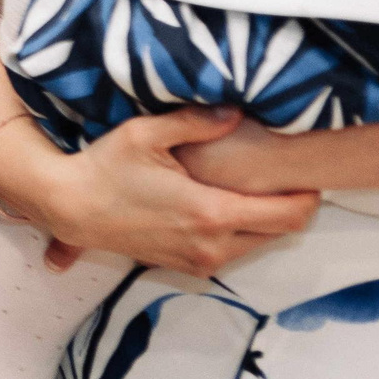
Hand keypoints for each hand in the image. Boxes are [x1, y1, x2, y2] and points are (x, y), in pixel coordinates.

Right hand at [0, 107, 319, 278]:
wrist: (70, 209)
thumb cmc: (105, 168)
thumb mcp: (146, 134)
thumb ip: (197, 122)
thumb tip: (236, 111)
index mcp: (211, 213)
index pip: (289, 215)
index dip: (307, 195)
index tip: (306, 174)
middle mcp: (214, 245)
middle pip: (282, 232)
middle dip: (288, 206)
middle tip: (281, 176)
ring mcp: (201, 260)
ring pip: (259, 244)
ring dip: (264, 220)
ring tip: (249, 187)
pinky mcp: (188, 267)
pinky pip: (234, 252)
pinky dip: (240, 232)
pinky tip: (221, 205)